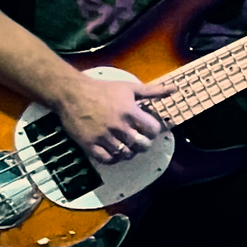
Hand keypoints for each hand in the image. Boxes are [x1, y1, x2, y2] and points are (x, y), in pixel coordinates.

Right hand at [55, 70, 172, 165]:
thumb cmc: (102, 89)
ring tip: (126, 145)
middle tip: (138, 140)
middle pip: (142, 145)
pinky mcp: (90, 144)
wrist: (71, 93)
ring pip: (126, 154)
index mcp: (130, 112)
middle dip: (144, 144)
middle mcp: (118, 126)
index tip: (148, 129)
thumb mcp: (129, 87)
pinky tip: (114, 151)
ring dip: (130, 152)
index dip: (153, 131)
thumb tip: (175, 89)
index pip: (153, 130)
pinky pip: (108, 159)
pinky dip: (114, 158)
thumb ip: (153, 91)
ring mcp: (104, 136)